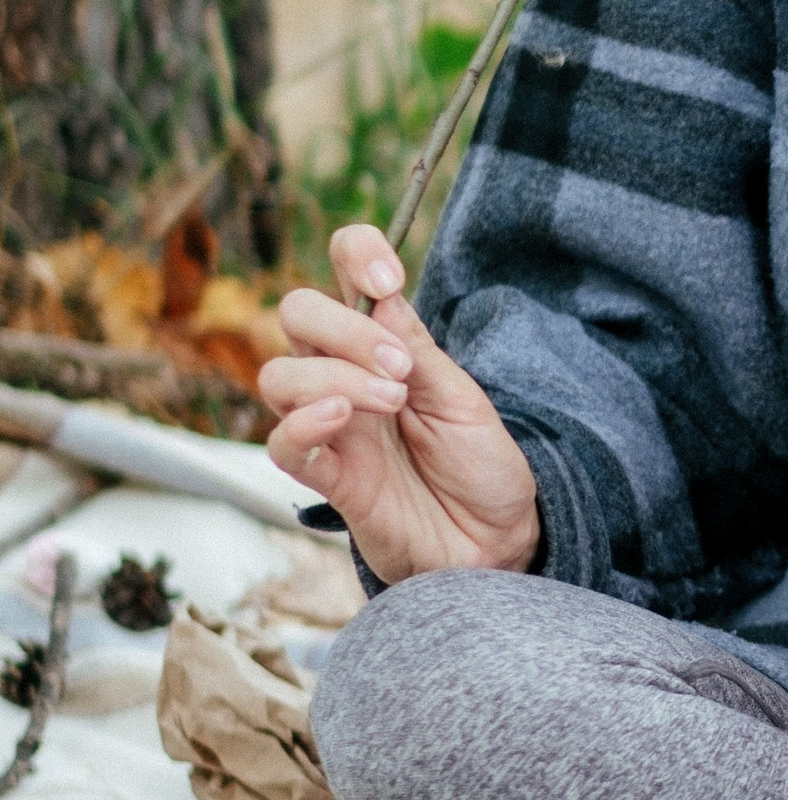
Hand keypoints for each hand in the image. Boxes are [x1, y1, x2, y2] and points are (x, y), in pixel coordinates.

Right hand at [261, 227, 541, 583]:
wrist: (497, 543)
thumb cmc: (481, 468)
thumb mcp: (464, 400)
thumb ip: (418, 351)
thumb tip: (381, 296)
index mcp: (385, 346)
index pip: (343, 275)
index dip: (355, 256)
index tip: (387, 281)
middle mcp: (346, 378)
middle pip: (297, 314)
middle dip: (343, 327)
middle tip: (401, 368)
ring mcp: (332, 427)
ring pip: (279, 375)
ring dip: (335, 377)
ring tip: (394, 403)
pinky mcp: (327, 478)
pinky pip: (282, 443)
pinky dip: (303, 422)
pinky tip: (342, 419)